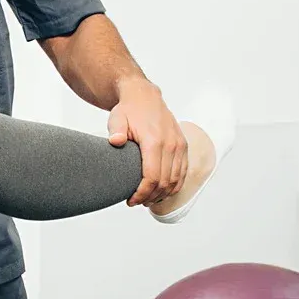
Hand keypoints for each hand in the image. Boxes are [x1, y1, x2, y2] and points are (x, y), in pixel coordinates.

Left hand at [107, 80, 187, 206]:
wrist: (144, 96)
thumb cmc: (128, 110)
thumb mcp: (116, 118)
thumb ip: (115, 130)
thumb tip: (115, 141)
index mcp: (154, 141)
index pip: (152, 177)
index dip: (142, 193)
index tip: (131, 201)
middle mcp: (171, 144)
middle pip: (164, 182)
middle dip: (150, 197)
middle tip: (136, 202)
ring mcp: (179, 145)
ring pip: (176, 180)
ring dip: (162, 194)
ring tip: (147, 200)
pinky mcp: (183, 146)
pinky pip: (183, 172)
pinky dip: (174, 186)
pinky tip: (162, 192)